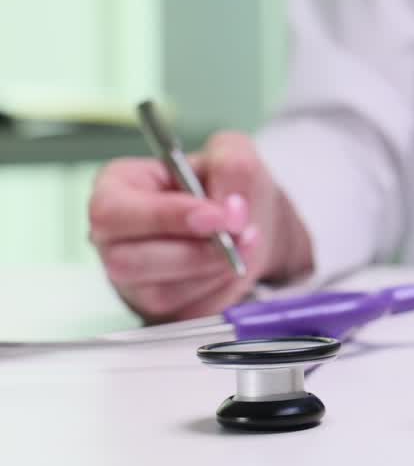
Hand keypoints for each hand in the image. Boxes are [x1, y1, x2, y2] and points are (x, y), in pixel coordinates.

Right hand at [88, 132, 312, 322]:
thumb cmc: (226, 185)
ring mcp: (132, 282)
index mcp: (115, 191)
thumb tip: (228, 208)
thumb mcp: (232, 152)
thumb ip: (231, 165)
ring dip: (212, 271)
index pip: (113, 211)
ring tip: (245, 245)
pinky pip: (187, 313)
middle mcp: (114, 240)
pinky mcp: (161, 312)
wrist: (249, 223)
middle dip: (195, 251)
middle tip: (238, 234)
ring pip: (160, 294)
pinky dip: (222, 292)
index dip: (165, 217)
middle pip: (128, 261)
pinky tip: (235, 267)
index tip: (215, 216)